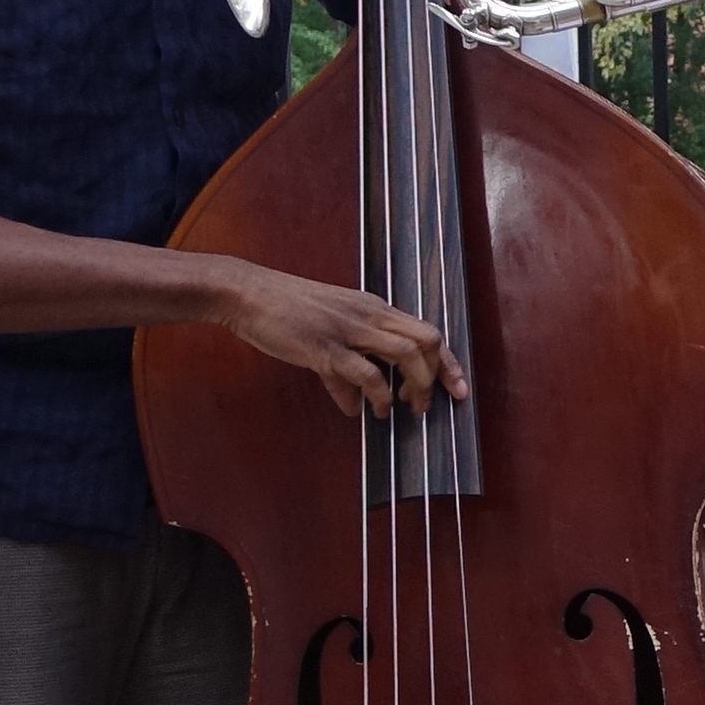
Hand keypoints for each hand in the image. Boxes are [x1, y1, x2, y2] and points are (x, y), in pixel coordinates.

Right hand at [206, 259, 467, 419]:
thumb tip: (354, 405)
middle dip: (438, 375)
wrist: (246, 293)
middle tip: (429, 405)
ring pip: (406, 353)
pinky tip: (371, 411)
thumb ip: (343, 371)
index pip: (425, 330)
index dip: (446, 362)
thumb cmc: (282, 311)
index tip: (458, 388)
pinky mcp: (326, 346)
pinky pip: (366, 374)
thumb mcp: (324, 334)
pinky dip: (376, 397)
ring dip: (414, 387)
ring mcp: (349, 329)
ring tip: (404, 409)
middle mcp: (368, 314)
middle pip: (426, 339)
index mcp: (372, 307)